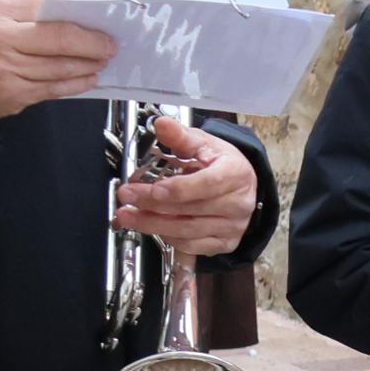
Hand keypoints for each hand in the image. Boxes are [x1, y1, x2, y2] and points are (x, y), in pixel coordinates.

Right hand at [0, 0, 114, 119]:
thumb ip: (31, 10)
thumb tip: (74, 14)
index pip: (47, 11)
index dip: (78, 20)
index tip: (101, 23)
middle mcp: (1, 41)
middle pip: (58, 41)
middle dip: (91, 44)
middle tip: (110, 46)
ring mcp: (6, 72)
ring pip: (58, 68)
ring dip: (87, 65)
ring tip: (102, 61)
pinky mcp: (12, 96)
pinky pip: (51, 90)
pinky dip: (74, 85)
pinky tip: (88, 79)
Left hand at [113, 113, 258, 257]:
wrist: (242, 186)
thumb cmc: (221, 164)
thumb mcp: (204, 144)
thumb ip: (181, 136)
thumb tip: (161, 124)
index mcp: (236, 173)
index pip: (208, 184)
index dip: (179, 189)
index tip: (154, 188)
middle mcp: (238, 203)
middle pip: (191, 209)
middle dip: (152, 204)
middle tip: (127, 196)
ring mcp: (232, 226)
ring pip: (187, 230)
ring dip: (152, 224)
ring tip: (128, 215)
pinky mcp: (224, 243)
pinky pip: (191, 246)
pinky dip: (167, 237)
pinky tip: (150, 226)